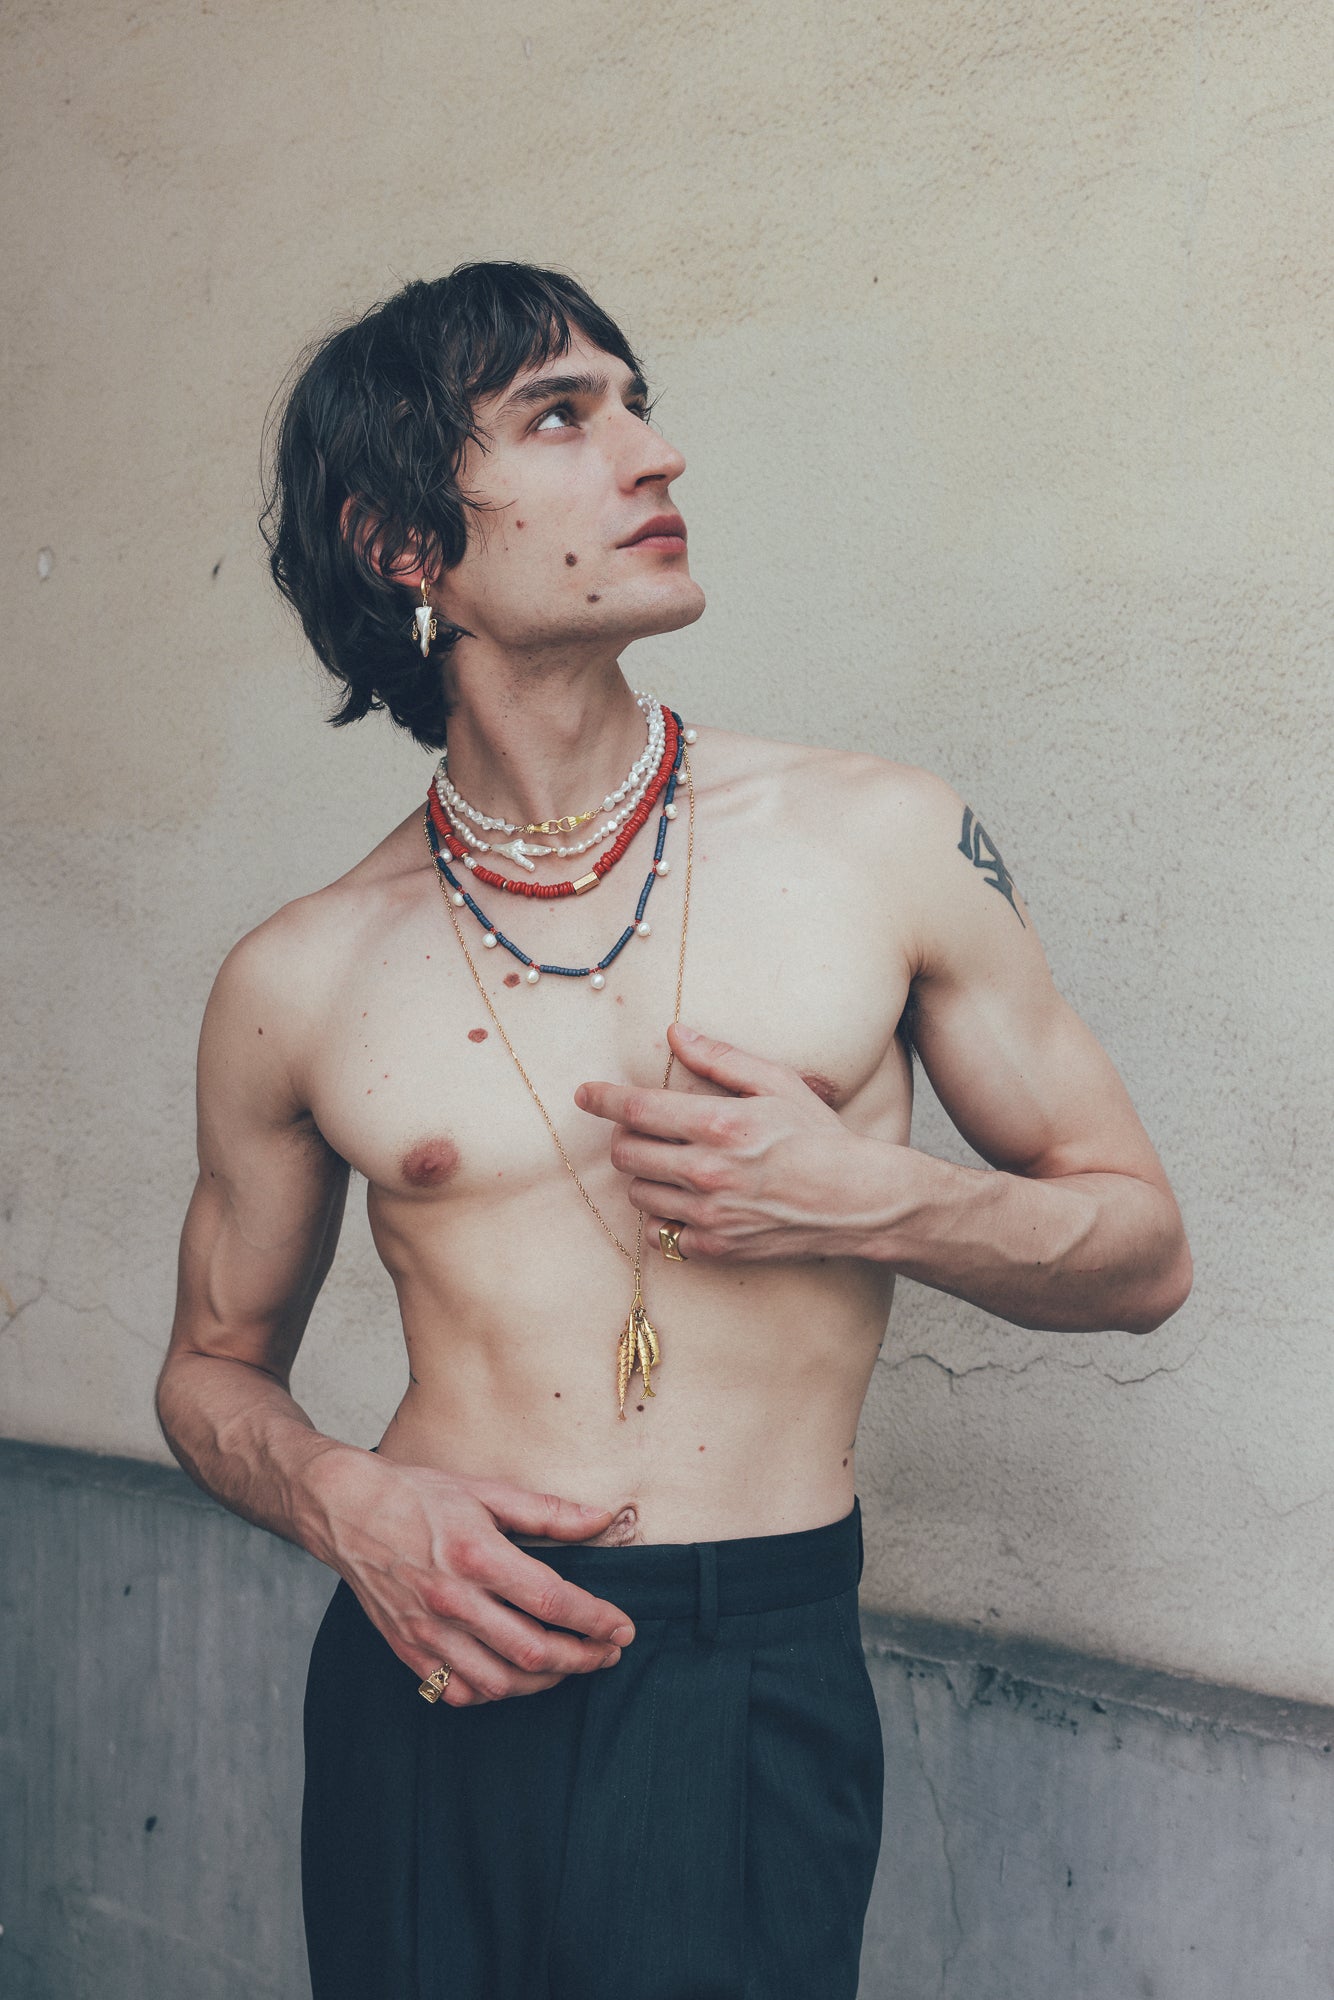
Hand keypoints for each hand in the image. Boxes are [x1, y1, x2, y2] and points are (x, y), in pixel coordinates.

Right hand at [308, 1449, 637, 1706]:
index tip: (623, 1627)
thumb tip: (603, 1519)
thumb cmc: (418, 1495)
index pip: (551, 1601)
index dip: (595, 1620)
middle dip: (582, 1658)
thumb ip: (548, 1512)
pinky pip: (458, 1691)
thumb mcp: (486, 1490)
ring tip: (570, 1665)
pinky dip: (494, 1693)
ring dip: (545, 1683)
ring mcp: (426, 1631)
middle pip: (532, 1652)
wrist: (345, 1509)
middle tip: (608, 1652)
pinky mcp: (407, 1649)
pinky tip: (514, 1676)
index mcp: (476, 1555)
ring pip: (499, 1682)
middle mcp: (451, 1600)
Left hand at [575, 1023, 876, 1262]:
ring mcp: (709, 1214)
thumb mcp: (778, 1083)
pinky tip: (685, 1201)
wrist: (856, 1201)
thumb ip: (721, 1058)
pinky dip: (662, 1217)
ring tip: (670, 1164)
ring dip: (644, 1175)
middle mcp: (708, 1171)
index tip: (584, 1094)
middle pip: (627, 1153)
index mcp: (720, 1124)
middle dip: (625, 1138)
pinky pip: (659, 1234)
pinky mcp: (715, 1248)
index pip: (638, 1109)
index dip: (603, 1099)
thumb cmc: (818, 1136)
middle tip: (645, 1131)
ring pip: (638, 1193)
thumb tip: (675, 1033)